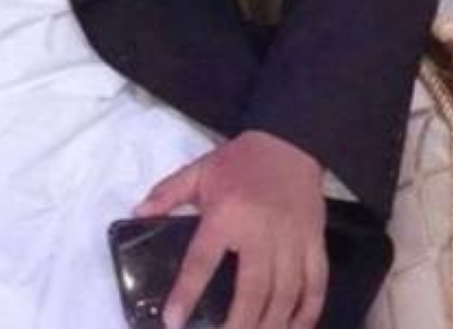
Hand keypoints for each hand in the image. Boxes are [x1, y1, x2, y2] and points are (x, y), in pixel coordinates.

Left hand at [135, 131, 327, 328]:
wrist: (290, 141)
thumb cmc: (241, 160)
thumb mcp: (199, 170)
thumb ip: (168, 193)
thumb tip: (138, 213)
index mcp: (227, 214)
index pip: (202, 261)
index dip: (186, 294)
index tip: (173, 322)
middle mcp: (261, 232)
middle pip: (251, 291)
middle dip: (238, 325)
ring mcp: (292, 240)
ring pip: (285, 296)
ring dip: (271, 326)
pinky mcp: (315, 243)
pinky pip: (315, 285)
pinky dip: (308, 313)